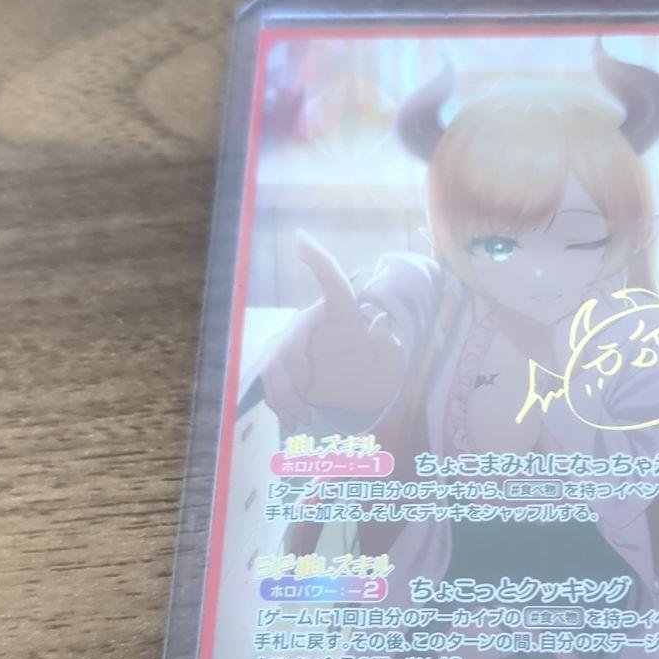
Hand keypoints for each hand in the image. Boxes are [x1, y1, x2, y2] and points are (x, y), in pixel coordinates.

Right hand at [259, 231, 404, 429]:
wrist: (357, 398)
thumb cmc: (375, 377)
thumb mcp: (390, 368)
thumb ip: (388, 348)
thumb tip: (379, 321)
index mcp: (343, 315)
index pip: (333, 284)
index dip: (318, 261)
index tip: (299, 237)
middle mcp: (313, 322)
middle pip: (291, 340)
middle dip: (295, 374)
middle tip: (309, 402)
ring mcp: (293, 341)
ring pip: (274, 363)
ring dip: (286, 395)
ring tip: (304, 418)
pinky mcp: (279, 362)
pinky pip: (268, 379)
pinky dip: (279, 403)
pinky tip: (293, 421)